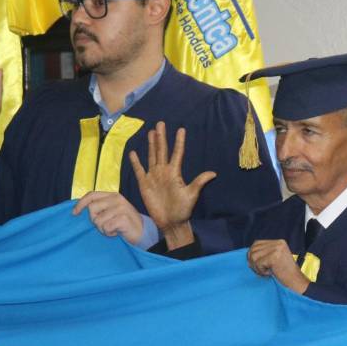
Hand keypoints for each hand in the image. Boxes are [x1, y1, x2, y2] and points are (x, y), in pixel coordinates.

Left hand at [73, 191, 143, 244]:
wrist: (143, 233)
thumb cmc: (124, 224)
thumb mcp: (112, 211)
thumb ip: (101, 207)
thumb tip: (80, 209)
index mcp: (113, 195)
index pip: (91, 195)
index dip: (81, 204)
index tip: (74, 213)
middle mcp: (117, 199)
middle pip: (92, 208)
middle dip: (94, 220)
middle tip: (104, 225)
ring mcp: (121, 208)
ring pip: (98, 220)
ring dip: (103, 229)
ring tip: (113, 229)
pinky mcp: (123, 218)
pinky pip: (106, 227)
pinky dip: (109, 233)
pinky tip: (117, 232)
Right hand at [129, 122, 214, 247]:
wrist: (170, 222)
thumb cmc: (182, 209)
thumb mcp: (192, 195)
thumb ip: (199, 182)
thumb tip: (213, 173)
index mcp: (175, 172)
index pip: (177, 153)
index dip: (179, 142)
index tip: (181, 129)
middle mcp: (164, 171)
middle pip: (162, 150)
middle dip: (161, 137)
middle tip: (161, 123)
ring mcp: (154, 177)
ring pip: (152, 156)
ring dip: (151, 145)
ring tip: (151, 132)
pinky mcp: (145, 184)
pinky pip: (139, 170)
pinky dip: (136, 162)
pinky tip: (133, 153)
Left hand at [247, 239, 309, 294]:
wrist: (296, 283)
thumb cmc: (285, 274)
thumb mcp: (275, 259)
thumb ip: (265, 253)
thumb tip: (248, 254)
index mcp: (279, 242)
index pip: (257, 243)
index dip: (253, 254)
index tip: (258, 266)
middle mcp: (278, 243)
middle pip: (253, 248)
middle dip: (253, 262)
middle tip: (261, 271)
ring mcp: (277, 249)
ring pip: (254, 256)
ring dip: (257, 267)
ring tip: (266, 272)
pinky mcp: (275, 256)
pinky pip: (258, 263)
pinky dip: (261, 271)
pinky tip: (270, 274)